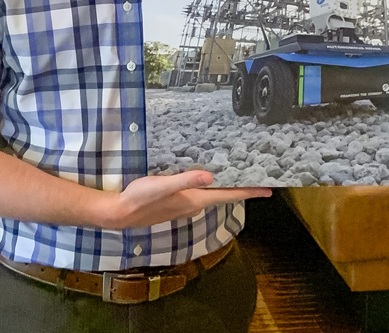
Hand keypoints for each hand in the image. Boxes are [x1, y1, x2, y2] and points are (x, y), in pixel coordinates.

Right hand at [108, 171, 271, 228]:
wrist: (121, 213)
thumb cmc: (140, 198)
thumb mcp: (162, 185)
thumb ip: (186, 180)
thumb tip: (210, 177)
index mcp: (194, 200)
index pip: (228, 196)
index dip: (248, 192)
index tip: (267, 190)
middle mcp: (193, 205)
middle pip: (224, 197)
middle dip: (242, 188)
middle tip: (258, 179)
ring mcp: (185, 206)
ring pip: (213, 196)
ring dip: (227, 188)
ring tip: (238, 176)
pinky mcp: (176, 203)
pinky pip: (201, 194)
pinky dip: (211, 187)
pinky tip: (208, 179)